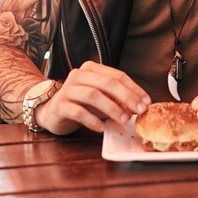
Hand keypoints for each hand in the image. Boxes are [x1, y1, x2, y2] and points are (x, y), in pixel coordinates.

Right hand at [36, 61, 150, 135]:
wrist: (51, 112)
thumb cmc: (81, 104)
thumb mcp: (101, 98)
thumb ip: (117, 99)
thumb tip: (138, 106)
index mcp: (91, 69)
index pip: (117, 75)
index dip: (134, 88)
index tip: (146, 102)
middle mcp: (78, 75)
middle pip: (107, 83)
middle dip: (126, 97)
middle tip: (139, 111)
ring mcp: (67, 89)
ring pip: (93, 95)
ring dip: (111, 108)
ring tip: (123, 120)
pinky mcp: (59, 105)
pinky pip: (78, 111)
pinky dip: (92, 120)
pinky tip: (101, 128)